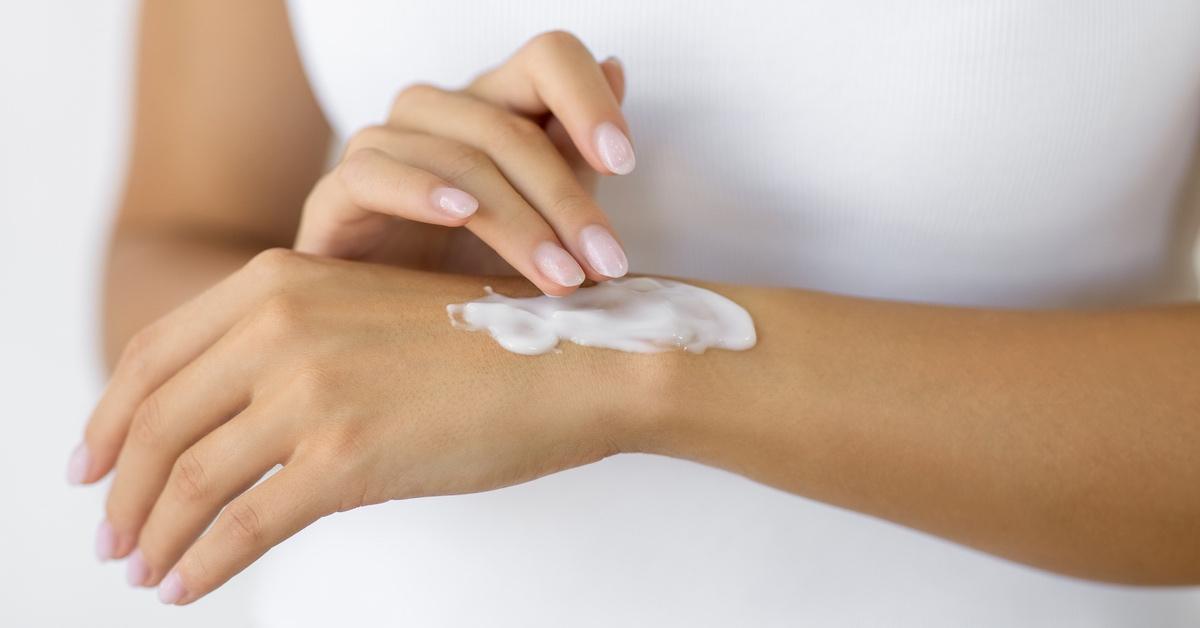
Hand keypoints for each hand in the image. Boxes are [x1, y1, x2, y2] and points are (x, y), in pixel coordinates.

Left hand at [70, 249, 658, 602]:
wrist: (577, 359)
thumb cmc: (487, 342)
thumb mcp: (370, 312)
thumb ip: (293, 344)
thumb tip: (226, 420)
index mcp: (282, 281)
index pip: (155, 356)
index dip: (108, 420)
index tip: (88, 465)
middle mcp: (283, 326)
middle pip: (155, 422)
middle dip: (120, 492)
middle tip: (111, 537)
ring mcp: (313, 391)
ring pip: (188, 479)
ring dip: (154, 537)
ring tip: (146, 571)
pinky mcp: (348, 456)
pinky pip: (243, 526)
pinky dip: (203, 564)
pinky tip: (190, 587)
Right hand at [295, 31, 634, 294]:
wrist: (394, 323)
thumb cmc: (473, 265)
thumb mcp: (543, 216)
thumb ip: (575, 153)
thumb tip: (615, 70)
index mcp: (496, 104)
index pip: (548, 58)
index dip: (588, 100)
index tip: (623, 163)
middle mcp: (439, 111)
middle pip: (510, 127)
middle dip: (567, 201)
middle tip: (605, 261)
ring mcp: (384, 144)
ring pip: (459, 157)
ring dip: (519, 221)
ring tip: (561, 278)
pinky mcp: (338, 191)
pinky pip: (376, 172)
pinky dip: (420, 191)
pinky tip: (459, 217)